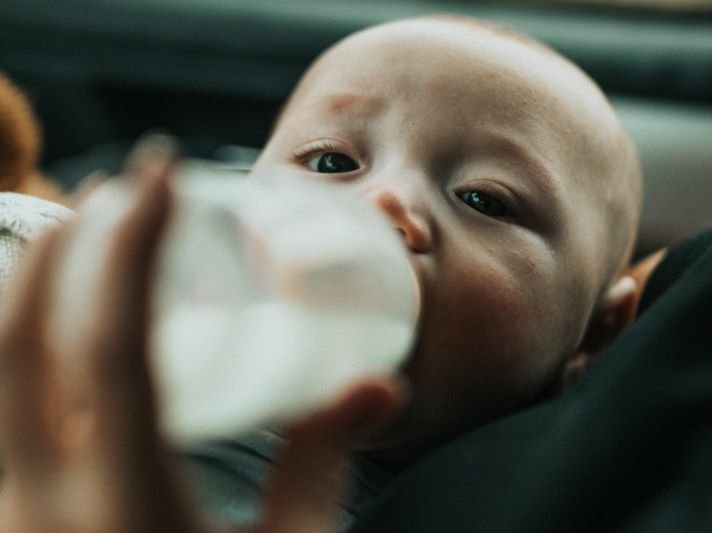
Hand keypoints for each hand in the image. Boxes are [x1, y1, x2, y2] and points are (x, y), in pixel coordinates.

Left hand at [0, 142, 404, 532]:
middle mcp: (37, 509)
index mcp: (126, 513)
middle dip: (65, 240)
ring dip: (20, 282)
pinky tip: (41, 319)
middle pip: (17, 336)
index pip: (107, 346)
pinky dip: (6, 342)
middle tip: (123, 190)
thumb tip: (381, 384)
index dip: (129, 244)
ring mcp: (4, 515)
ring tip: (78, 234)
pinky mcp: (4, 516)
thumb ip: (323, 463)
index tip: (161, 172)